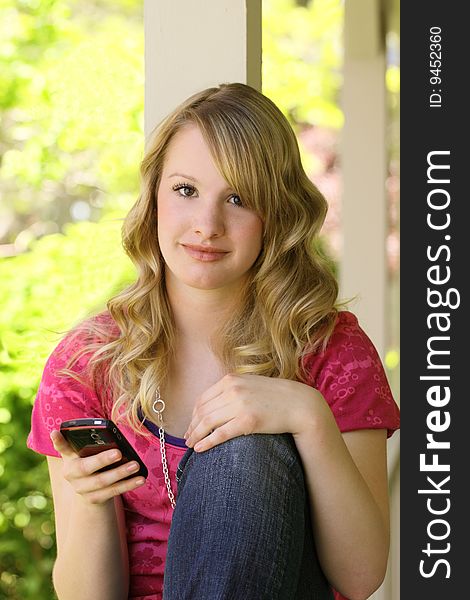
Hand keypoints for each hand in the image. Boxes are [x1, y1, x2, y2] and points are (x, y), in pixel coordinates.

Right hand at [50, 430, 145, 504]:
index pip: (62, 448)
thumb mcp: (85, 452)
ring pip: (102, 482)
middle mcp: (71, 475)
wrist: (88, 489)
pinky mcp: (94, 499)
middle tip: (118, 452)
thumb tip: (103, 430)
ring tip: (136, 465)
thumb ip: (88, 441)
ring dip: (121, 474)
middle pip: (86, 468)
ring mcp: (82, 489)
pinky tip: (140, 479)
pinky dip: (128, 485)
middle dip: (102, 460)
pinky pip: (113, 492)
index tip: (55, 432)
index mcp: (69, 459)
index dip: (58, 441)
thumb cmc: (90, 461)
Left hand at [184, 373, 325, 451]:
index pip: (203, 398)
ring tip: (191, 445)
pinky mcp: (247, 421)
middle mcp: (232, 389)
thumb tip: (214, 403)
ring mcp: (240, 405)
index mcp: (231, 379)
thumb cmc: (275, 396)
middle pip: (202, 411)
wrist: (299, 404)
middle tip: (187, 438)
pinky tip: (200, 449)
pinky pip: (220, 433)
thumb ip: (232, 388)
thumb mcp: (250, 383)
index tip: (190, 425)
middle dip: (192, 426)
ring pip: (207, 422)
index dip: (193, 414)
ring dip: (195, 435)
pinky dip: (207, 442)